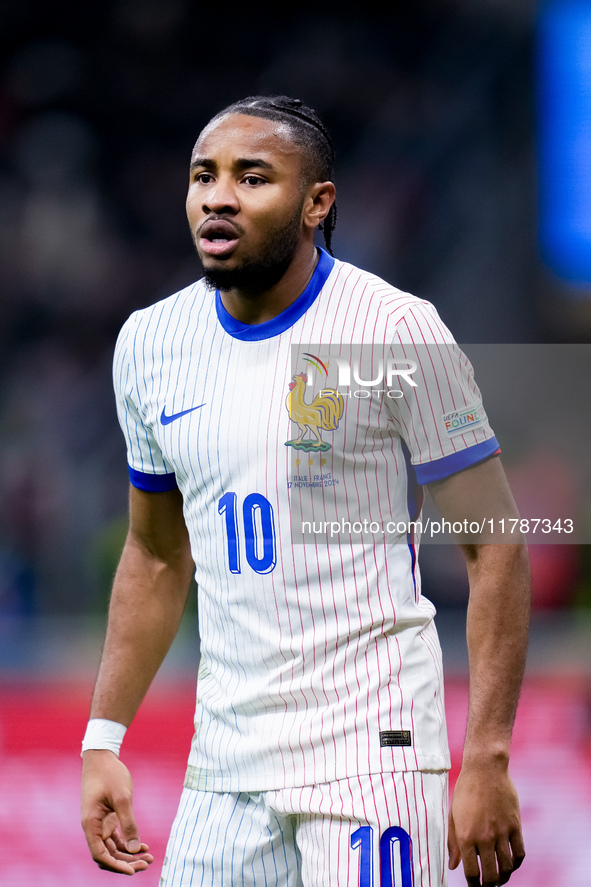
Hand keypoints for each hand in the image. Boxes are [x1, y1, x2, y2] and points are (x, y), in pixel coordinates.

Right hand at [81, 749, 153, 874]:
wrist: (102, 756)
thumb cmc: (110, 774)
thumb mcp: (122, 798)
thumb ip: (128, 823)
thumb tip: (135, 848)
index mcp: (91, 824)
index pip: (101, 855)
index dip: (116, 866)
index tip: (133, 871)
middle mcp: (93, 827)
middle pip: (108, 855)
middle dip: (127, 862)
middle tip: (147, 864)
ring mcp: (100, 823)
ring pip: (113, 848)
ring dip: (129, 855)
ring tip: (149, 858)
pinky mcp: (107, 817)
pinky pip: (116, 838)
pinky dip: (128, 843)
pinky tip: (143, 847)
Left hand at [448, 762, 524, 885]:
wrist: (485, 769)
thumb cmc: (466, 790)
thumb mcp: (453, 815)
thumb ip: (453, 842)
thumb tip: (453, 866)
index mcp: (466, 836)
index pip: (471, 872)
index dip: (473, 885)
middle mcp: (484, 837)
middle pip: (491, 875)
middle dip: (489, 886)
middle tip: (488, 886)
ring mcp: (502, 832)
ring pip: (507, 868)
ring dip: (504, 877)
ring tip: (499, 877)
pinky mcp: (515, 826)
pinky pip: (520, 853)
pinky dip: (516, 864)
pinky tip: (511, 863)